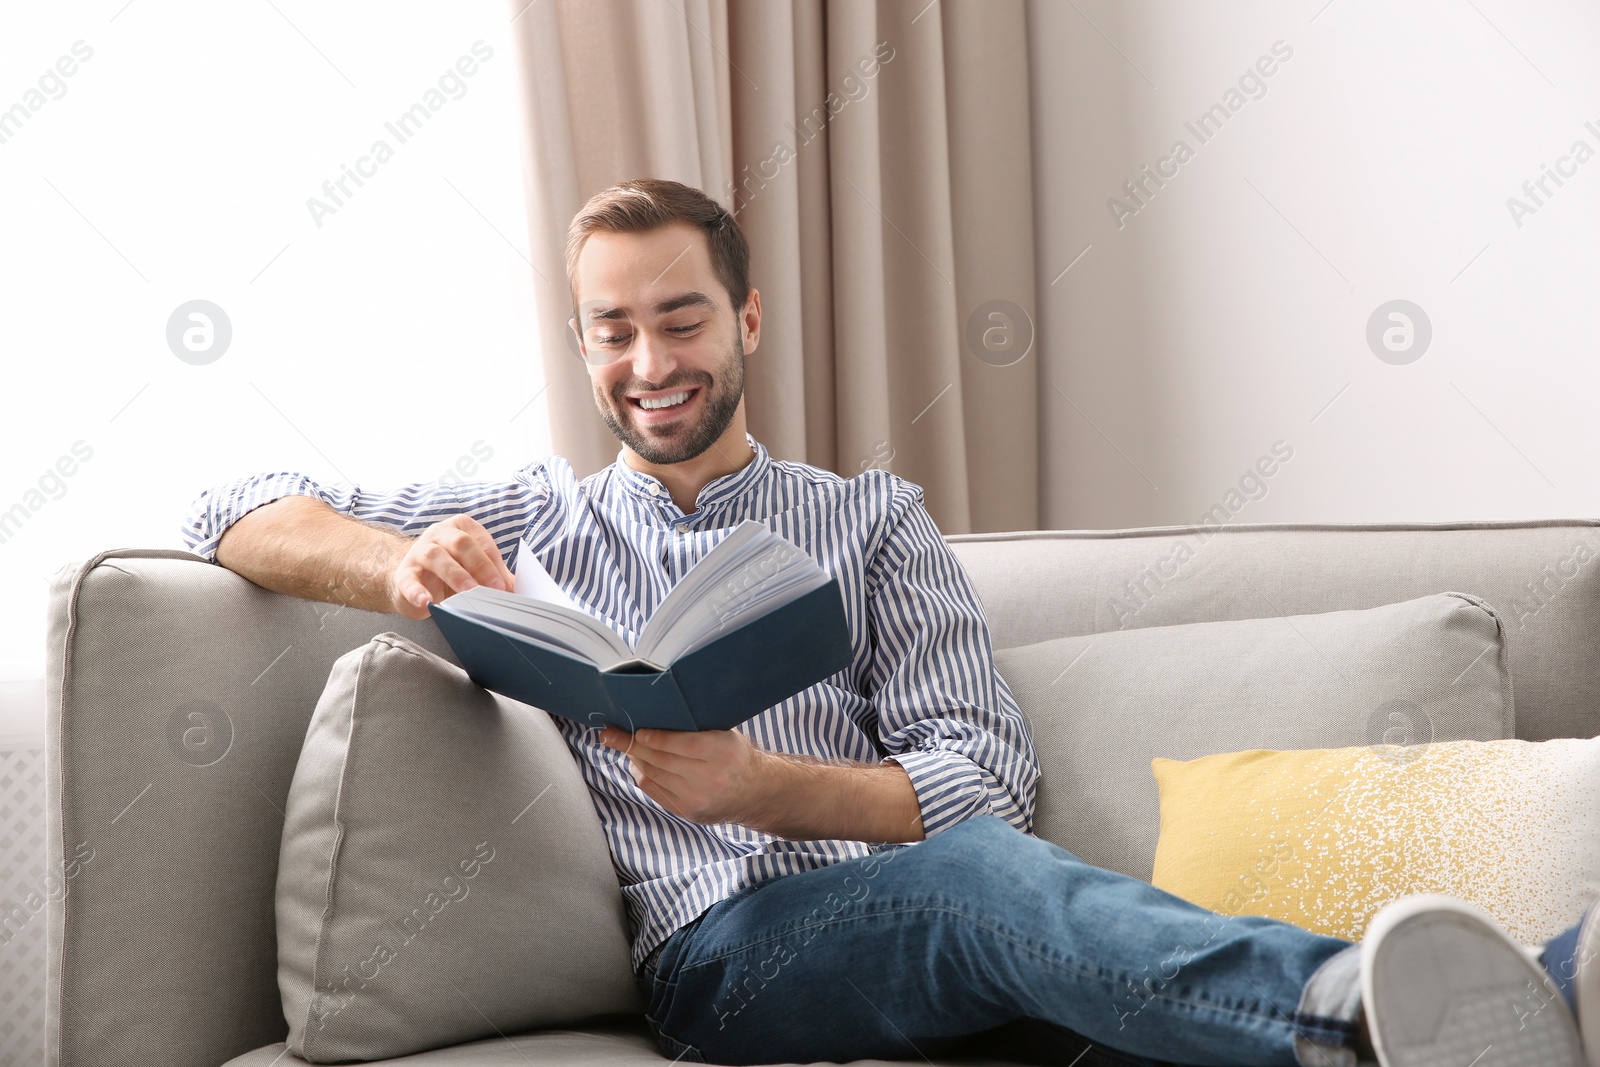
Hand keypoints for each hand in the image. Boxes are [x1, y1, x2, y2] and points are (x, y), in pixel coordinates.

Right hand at [387, 514, 515, 619]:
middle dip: (480, 566)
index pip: (483, 543)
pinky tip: (426, 601)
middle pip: (461, 544)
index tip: (505, 586)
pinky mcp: (403, 573)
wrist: (412, 580)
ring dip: (454, 574)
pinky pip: (409, 580)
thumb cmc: (451, 572)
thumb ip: (497, 578)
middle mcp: (440, 534)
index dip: (495, 565)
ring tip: (467, 593)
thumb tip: (519, 592)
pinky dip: (417, 591)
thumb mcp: (475, 571)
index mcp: (463, 529)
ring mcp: (419, 551)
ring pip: (436, 556)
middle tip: (493, 589)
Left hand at [597, 726, 774, 825]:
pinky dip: (643, 775)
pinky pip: (655, 791)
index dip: (657, 738)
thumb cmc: (735, 756)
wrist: (755, 793)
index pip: (683, 745)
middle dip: (632, 746)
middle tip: (611, 735)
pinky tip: (638, 764)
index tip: (638, 730)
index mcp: (723, 752)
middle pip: (662, 760)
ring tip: (624, 746)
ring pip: (655, 775)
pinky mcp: (688, 811)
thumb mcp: (726, 735)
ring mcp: (698, 797)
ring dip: (635, 759)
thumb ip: (697, 727)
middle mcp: (710, 777)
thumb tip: (657, 711)